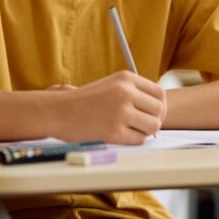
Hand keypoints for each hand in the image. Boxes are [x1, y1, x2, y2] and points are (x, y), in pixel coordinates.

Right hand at [48, 71, 165, 144]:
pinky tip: (121, 135)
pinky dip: (134, 140)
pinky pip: (139, 139)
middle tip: (144, 125)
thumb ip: (133, 91)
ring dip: (145, 131)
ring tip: (132, 130)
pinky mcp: (114, 131)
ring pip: (153, 126)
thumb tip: (159, 107)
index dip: (160, 106)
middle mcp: (125, 92)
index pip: (159, 93)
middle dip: (155, 120)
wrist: (58, 111)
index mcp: (126, 78)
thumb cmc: (84, 100)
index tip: (153, 113)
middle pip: (159, 110)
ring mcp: (120, 111)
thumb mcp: (111, 84)